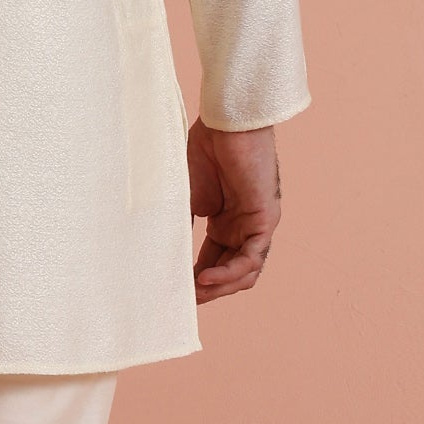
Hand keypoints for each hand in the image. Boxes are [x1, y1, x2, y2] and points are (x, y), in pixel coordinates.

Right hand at [185, 118, 282, 303]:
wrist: (225, 120)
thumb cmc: (205, 147)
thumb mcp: (185, 195)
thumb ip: (179, 225)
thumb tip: (157, 253)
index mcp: (226, 222)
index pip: (214, 262)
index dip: (196, 282)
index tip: (173, 295)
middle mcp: (244, 227)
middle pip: (230, 273)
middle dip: (207, 292)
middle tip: (182, 303)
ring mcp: (257, 224)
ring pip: (245, 273)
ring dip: (219, 288)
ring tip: (193, 295)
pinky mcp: (265, 218)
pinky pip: (251, 258)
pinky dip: (229, 273)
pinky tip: (205, 278)